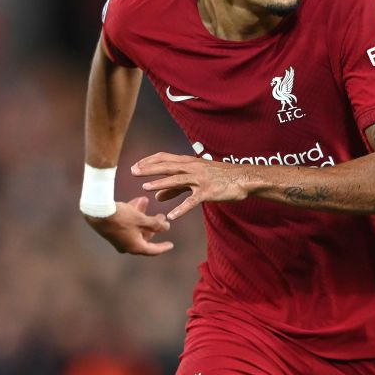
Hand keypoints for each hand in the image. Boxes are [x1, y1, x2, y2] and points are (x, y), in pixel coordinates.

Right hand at [82, 196, 172, 255]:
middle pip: (144, 236)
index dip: (163, 247)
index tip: (171, 245)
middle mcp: (126, 246)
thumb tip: (166, 228)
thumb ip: (156, 225)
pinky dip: (132, 215)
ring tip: (146, 201)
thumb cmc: (122, 217)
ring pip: (135, 228)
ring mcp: (118, 239)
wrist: (97, 211)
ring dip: (142, 215)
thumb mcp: (142, 220)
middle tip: (161, 216)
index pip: (153, 250)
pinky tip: (136, 201)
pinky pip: (127, 224)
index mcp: (135, 247)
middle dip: (153, 225)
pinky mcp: (112, 231)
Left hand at [132, 152, 250, 219]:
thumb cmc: (218, 177)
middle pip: (167, 167)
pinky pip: (192, 201)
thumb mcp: (195, 178)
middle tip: (133, 172)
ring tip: (146, 188)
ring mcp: (200, 180)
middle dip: (149, 169)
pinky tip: (171, 216)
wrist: (242, 179)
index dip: (149, 161)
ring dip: (161, 184)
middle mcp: (192, 168)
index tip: (135, 165)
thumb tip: (157, 195)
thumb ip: (175, 187)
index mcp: (189, 163)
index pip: (164, 158)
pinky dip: (181, 208)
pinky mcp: (208, 192)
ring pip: (177, 181)